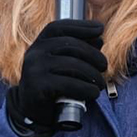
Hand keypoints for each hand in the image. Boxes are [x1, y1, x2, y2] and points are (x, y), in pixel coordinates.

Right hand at [6, 20, 106, 136]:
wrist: (31, 111)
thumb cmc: (52, 85)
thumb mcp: (64, 64)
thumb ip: (80, 51)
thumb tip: (99, 39)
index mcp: (40, 43)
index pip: (60, 27)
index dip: (81, 26)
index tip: (100, 29)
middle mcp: (34, 52)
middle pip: (71, 45)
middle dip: (94, 55)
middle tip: (104, 66)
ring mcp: (35, 68)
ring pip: (74, 65)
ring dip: (93, 75)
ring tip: (100, 84)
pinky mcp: (38, 86)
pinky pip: (70, 84)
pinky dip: (87, 89)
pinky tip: (93, 93)